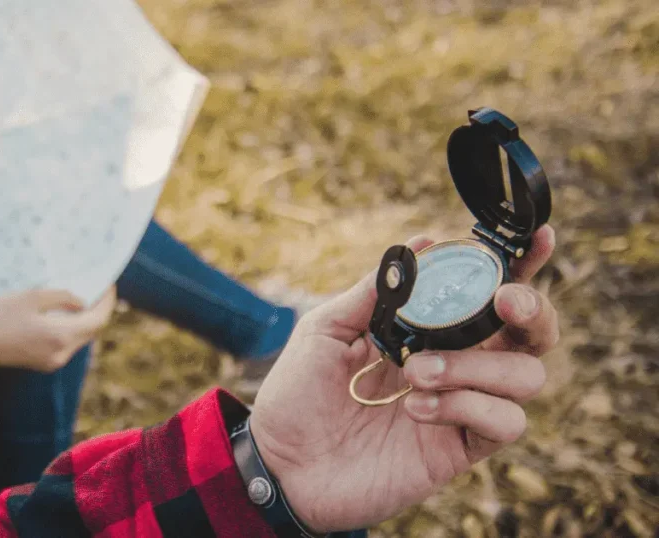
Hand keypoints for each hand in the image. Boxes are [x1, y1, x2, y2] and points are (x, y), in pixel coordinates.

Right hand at [0, 287, 117, 371]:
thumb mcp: (32, 297)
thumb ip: (62, 297)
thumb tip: (82, 301)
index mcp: (60, 337)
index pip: (98, 320)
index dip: (107, 301)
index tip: (108, 284)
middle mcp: (61, 354)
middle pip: (92, 331)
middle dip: (98, 309)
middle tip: (98, 288)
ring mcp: (53, 361)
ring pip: (80, 338)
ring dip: (85, 319)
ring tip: (84, 297)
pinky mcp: (44, 362)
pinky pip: (67, 344)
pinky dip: (72, 328)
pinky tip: (66, 313)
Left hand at [249, 225, 558, 531]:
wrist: (282, 464)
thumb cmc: (298, 396)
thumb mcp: (325, 330)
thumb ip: (373, 291)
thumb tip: (420, 242)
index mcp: (428, 331)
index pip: (489, 295)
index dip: (524, 267)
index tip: (540, 239)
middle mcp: (456, 366)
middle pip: (533, 334)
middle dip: (531, 309)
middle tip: (501, 302)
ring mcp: (462, 408)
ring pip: (526, 376)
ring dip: (477, 365)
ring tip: (415, 372)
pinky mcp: (459, 450)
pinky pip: (505, 422)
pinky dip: (468, 406)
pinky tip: (416, 408)